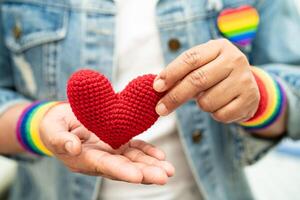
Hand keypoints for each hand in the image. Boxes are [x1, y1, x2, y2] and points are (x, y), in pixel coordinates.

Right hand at [40, 103, 173, 184]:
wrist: (62, 121)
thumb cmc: (54, 126)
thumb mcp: (52, 130)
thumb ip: (60, 139)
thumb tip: (72, 148)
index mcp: (84, 159)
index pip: (105, 166)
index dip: (121, 171)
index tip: (138, 176)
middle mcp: (101, 158)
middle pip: (125, 167)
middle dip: (144, 173)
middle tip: (163, 176)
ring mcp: (111, 150)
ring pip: (134, 159)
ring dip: (152, 165)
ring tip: (169, 170)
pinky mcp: (118, 140)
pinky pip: (135, 147)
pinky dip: (148, 151)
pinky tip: (160, 155)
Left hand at [154, 39, 259, 122]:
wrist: (247, 86)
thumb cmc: (215, 74)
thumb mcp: (201, 66)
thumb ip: (182, 73)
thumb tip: (158, 87)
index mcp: (219, 47)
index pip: (191, 58)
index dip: (171, 73)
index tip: (156, 87)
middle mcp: (235, 59)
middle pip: (197, 80)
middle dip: (174, 97)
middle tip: (160, 109)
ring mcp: (245, 79)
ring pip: (207, 101)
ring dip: (201, 105)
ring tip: (208, 98)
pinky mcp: (250, 99)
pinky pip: (220, 114)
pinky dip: (214, 114)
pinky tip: (221, 105)